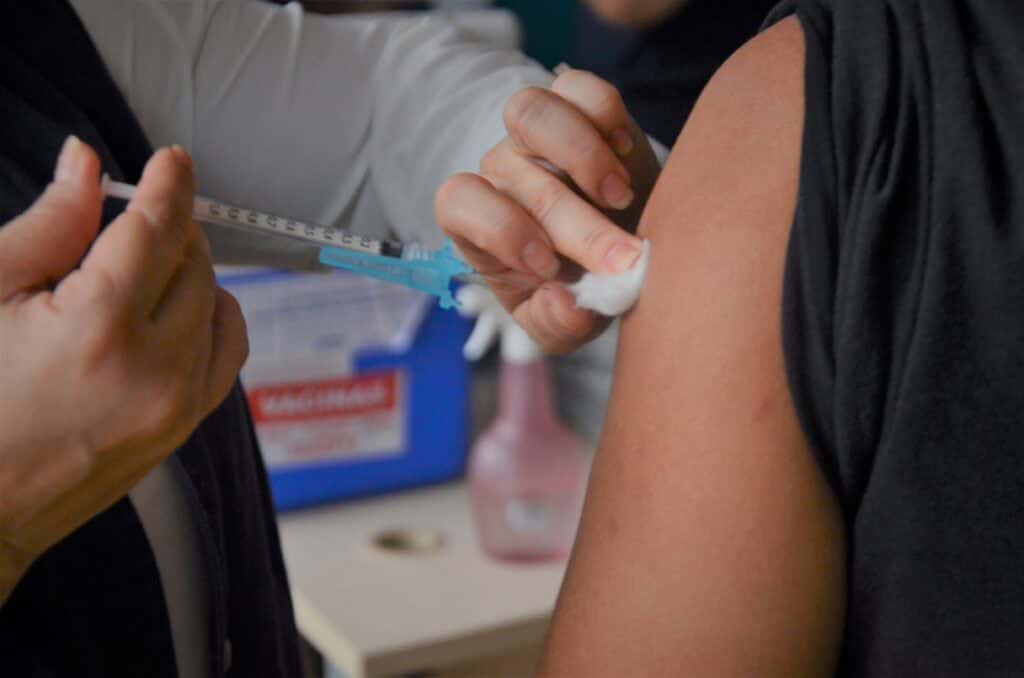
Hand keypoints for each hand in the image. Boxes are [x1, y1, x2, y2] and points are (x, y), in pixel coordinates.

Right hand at [0, 138, 247, 602]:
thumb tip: (86, 163)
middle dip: (172, 229)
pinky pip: (227, 354)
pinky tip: (177, 309)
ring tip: (148, 265)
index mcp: (100, 328)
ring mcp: (177, 405)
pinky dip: (212, 319)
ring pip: (218, 306)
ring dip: (194, 273)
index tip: (174, 160)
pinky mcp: (184, 429)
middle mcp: (155, 369)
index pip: (158, 231)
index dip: (170, 185)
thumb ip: (50, 225)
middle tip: (136, 215)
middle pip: (194, 265)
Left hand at [435, 69, 659, 353]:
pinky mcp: (578, 106)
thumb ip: (558, 324)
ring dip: (581, 155)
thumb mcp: (565, 324)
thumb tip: (565, 302)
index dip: (499, 230)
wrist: (622, 248)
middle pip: (519, 179)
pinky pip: (579, 88)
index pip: (458, 201)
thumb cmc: (581, 287)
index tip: (548, 268)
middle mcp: (501, 172)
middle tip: (624, 261)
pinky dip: (604, 114)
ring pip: (532, 114)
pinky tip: (626, 153)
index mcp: (480, 224)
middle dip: (576, 226)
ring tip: (621, 197)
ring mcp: (535, 135)